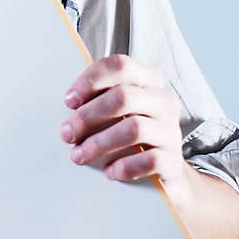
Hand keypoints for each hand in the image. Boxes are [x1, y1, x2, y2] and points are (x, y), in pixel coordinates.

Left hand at [60, 54, 191, 208]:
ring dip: (99, 143)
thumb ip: (95, 106)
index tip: (69, 101)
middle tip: (67, 134)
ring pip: (134, 128)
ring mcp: (170, 130)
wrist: (161, 172)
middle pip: (123, 97)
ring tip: (78, 156)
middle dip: (88, 116)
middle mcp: (162, 102)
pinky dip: (124, 166)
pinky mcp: (172, 160)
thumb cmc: (127, 140)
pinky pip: (150, 160)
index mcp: (146, 83)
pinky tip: (109, 172)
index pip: (120, 66)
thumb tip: (65, 113)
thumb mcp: (112, 117)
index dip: (91, 81)